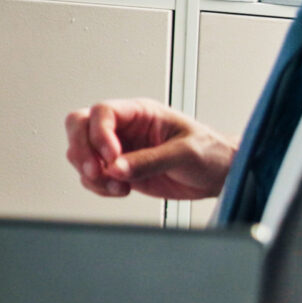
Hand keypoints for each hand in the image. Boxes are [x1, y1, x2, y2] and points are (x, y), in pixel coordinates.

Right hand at [62, 97, 236, 200]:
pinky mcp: (120, 171)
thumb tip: (116, 167)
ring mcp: (120, 150)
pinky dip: (98, 187)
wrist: (221, 175)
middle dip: (82, 150)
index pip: (102, 112)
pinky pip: (92, 176)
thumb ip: (149, 160)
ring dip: (91, 173)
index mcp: (141, 112)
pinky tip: (119, 190)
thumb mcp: (184, 152)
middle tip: (96, 170)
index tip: (111, 157)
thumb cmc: (211, 152)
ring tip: (117, 185)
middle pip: (80, 126)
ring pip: (81, 153)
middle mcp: (125, 128)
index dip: (99, 134)